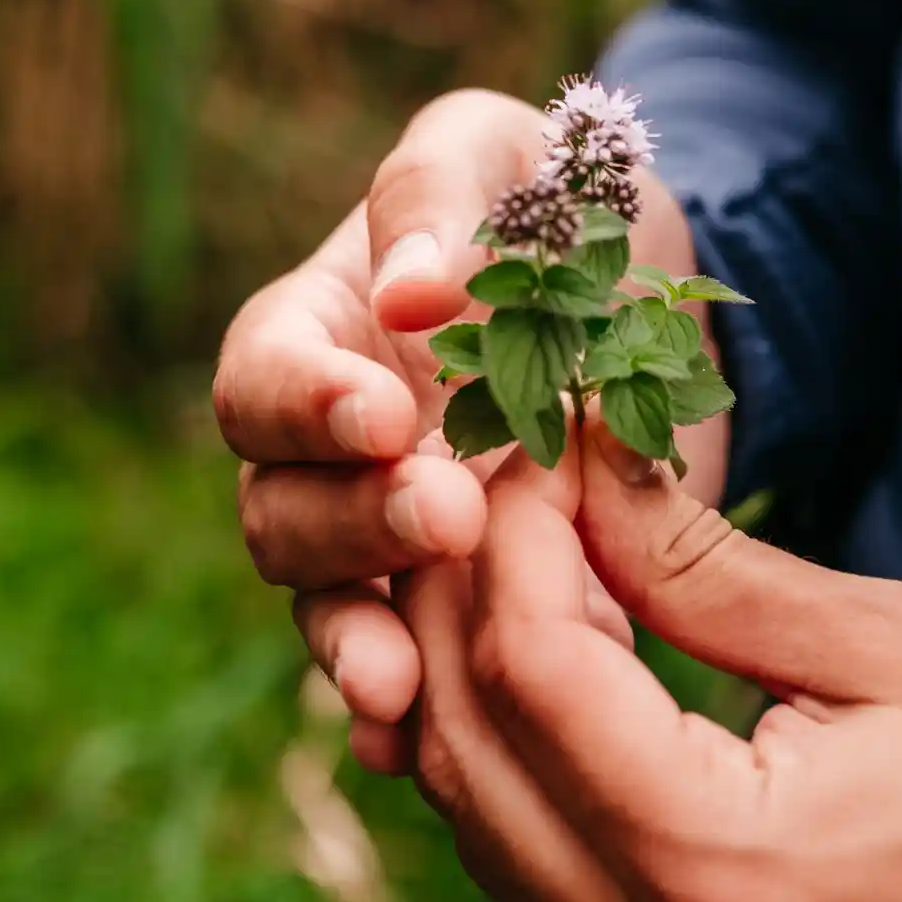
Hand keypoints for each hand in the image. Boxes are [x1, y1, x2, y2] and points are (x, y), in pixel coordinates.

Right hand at [212, 87, 720, 766]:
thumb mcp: (491, 153)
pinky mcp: (463, 599)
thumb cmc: (536, 195)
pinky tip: (422, 748)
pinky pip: (411, 666)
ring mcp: (384, 532)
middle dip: (352, 523)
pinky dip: (402, 715)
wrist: (638, 284)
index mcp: (314, 331)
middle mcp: (327, 447)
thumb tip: (411, 297)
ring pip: (328, 603)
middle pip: (282, 508)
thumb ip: (435, 201)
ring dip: (356, 640)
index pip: (263, 380)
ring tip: (402, 683)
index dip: (306, 406)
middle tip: (447, 513)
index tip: (385, 415)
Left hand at [401, 417, 901, 901]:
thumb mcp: (888, 646)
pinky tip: (553, 629)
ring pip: (466, 791)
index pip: (533, 664)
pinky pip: (512, 837)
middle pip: (465, 727)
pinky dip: (502, 720)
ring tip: (529, 527)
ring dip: (468, 643)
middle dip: (466, 572)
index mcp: (720, 869)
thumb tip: (580, 456)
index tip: (544, 427)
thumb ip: (703, 564)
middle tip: (516, 462)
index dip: (515, 522)